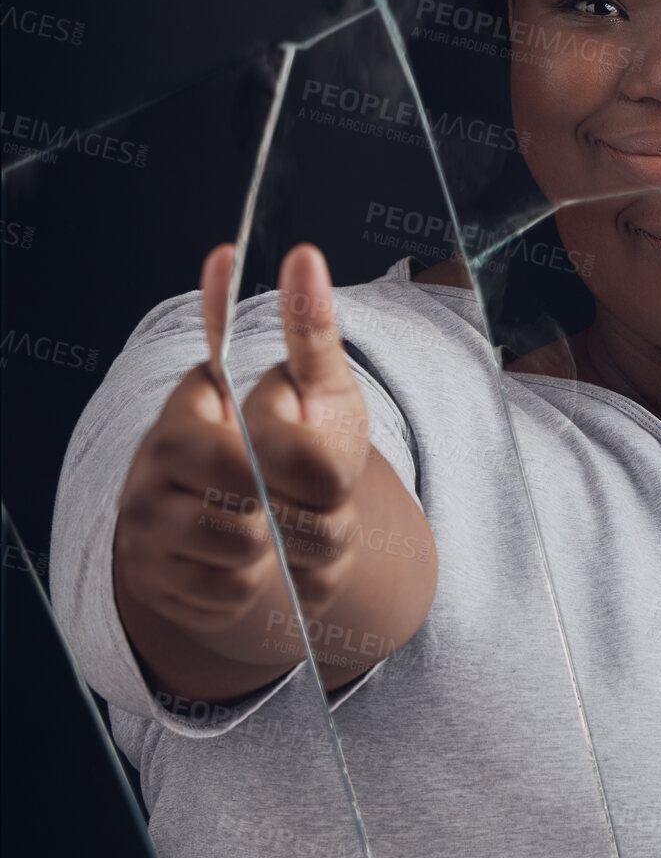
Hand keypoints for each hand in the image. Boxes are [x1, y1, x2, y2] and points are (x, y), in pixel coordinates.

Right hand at [113, 243, 423, 698]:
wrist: (277, 513)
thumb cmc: (300, 438)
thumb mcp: (317, 385)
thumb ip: (311, 328)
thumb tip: (305, 256)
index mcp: (188, 409)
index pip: (266, 451)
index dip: (313, 460)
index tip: (312, 444)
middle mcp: (151, 469)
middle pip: (257, 519)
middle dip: (309, 514)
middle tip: (309, 493)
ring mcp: (146, 532)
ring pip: (250, 564)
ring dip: (294, 552)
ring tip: (288, 520)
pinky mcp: (157, 586)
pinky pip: (234, 601)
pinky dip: (267, 587)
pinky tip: (262, 557)